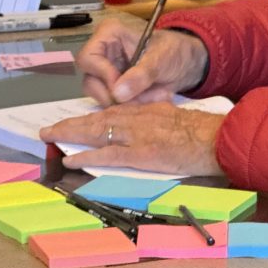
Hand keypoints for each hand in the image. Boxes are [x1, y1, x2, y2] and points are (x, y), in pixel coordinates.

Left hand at [39, 101, 224, 176]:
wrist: (216, 138)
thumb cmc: (203, 132)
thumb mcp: (177, 119)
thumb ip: (158, 120)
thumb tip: (146, 126)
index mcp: (148, 110)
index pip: (114, 111)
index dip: (92, 117)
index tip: (78, 121)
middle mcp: (138, 118)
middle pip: (99, 118)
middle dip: (73, 123)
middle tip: (51, 128)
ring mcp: (138, 135)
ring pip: (97, 131)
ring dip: (72, 134)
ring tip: (52, 137)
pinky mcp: (140, 153)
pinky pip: (107, 154)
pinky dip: (87, 155)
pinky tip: (71, 158)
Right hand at [76, 17, 208, 104]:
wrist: (188, 63)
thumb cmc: (175, 50)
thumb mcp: (161, 58)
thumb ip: (141, 74)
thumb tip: (118, 93)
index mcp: (109, 35)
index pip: (88, 59)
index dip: (103, 76)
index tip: (122, 89)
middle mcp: (103, 54)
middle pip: (91, 82)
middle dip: (117, 96)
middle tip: (143, 100)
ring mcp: (107, 73)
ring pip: (103, 97)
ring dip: (129, 103)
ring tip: (155, 97)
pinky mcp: (115, 89)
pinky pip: (115, 105)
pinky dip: (134, 107)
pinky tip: (153, 99)